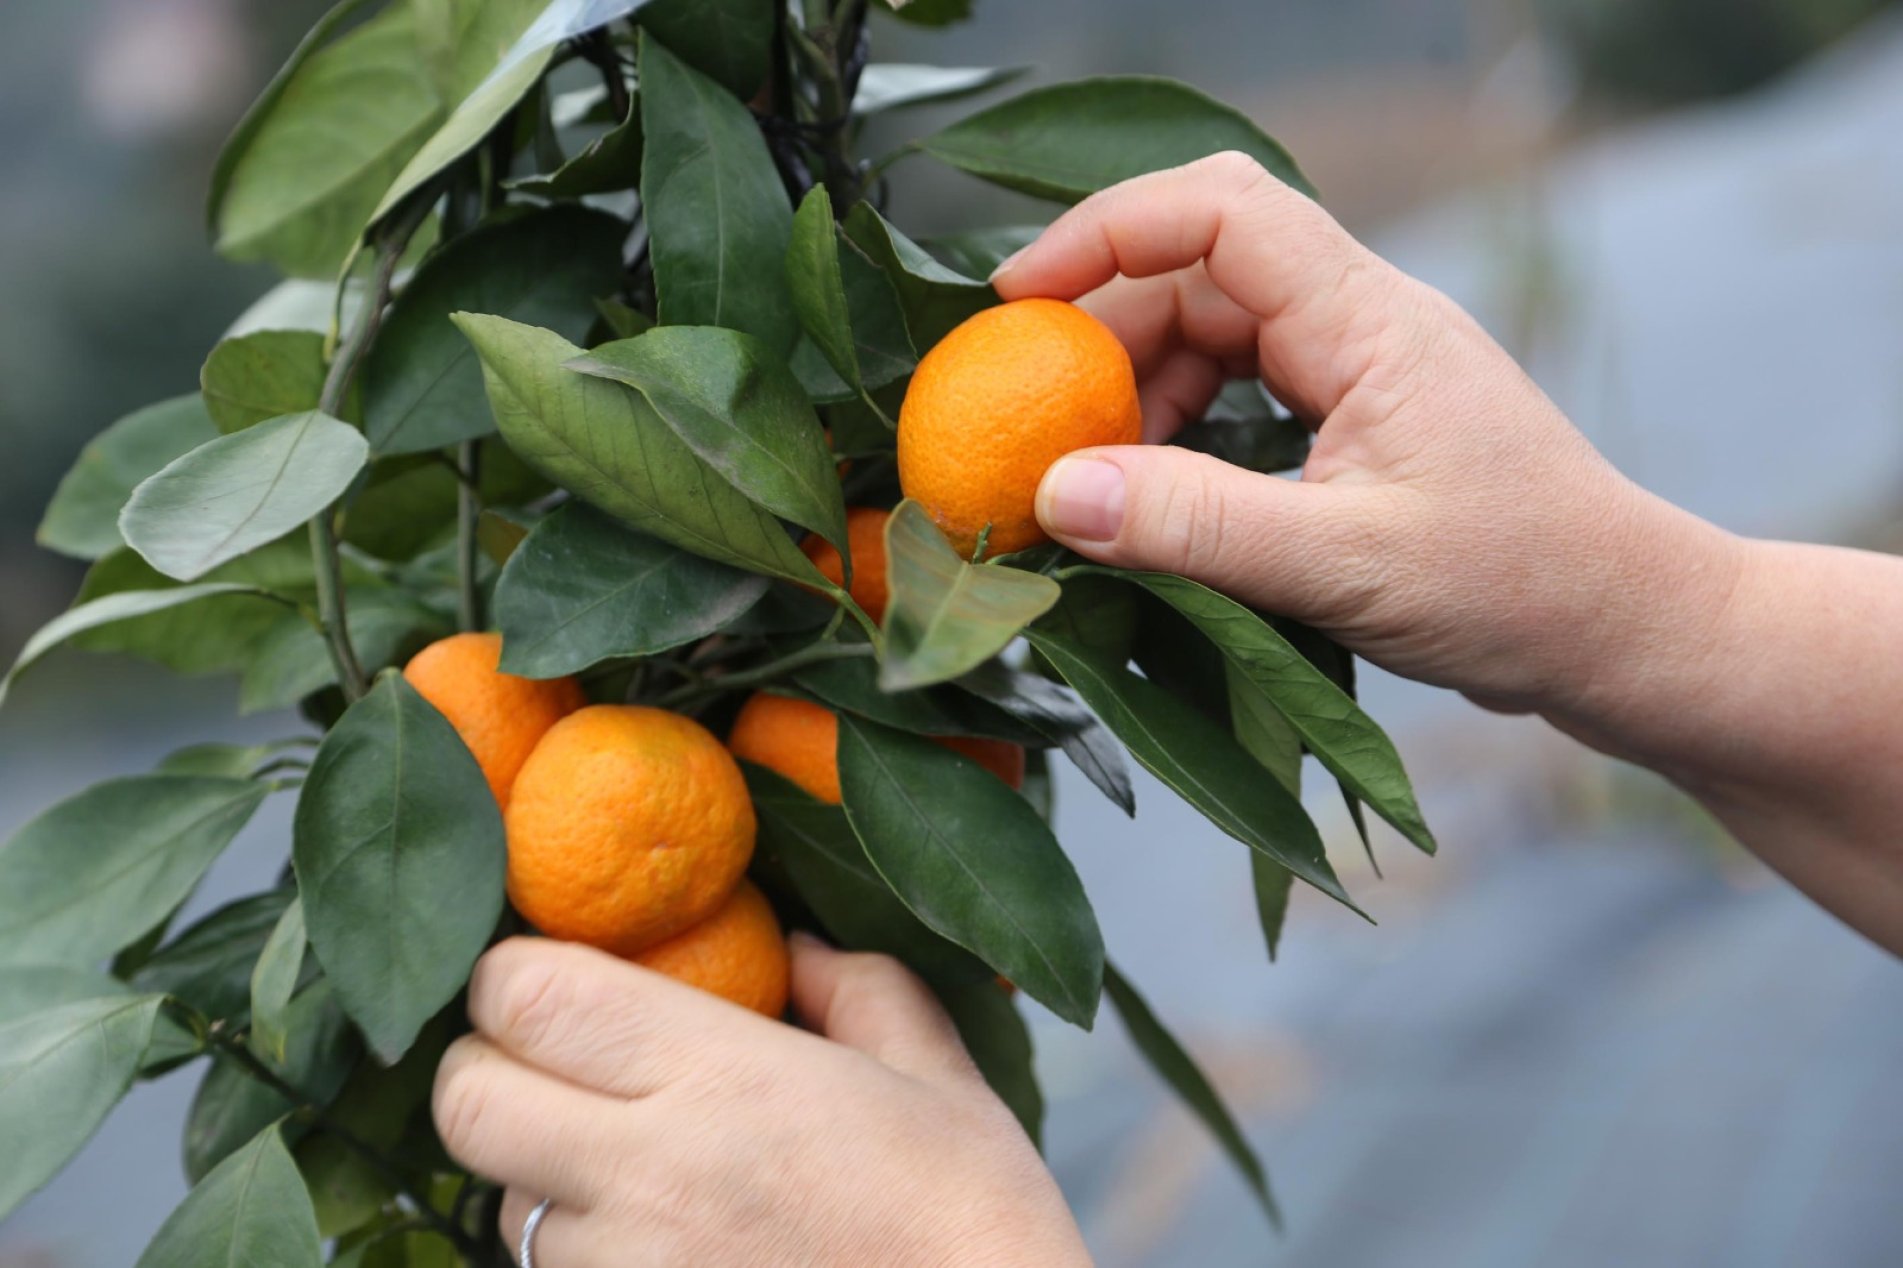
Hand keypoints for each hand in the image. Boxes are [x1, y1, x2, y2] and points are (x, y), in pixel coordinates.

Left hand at [432, 935, 1089, 1266]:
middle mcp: (651, 1171)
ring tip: (627, 1161)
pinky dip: (578, 1251)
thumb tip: (797, 947)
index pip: (527, 995)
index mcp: (722, 1074)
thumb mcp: (934, 1071)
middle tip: (553, 1056)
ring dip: (536, 1173)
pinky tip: (658, 1235)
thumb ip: (856, 987)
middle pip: (467, 1101)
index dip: (516, 972)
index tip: (557, 971)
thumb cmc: (971, 1216)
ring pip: (500, 1204)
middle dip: (488, 1066)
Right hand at [1000, 153, 1902, 953]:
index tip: (1020, 298)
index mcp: (1370, 320)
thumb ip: (1196, 528)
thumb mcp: (1345, 564)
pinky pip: (1241, 397)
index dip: (1108, 231)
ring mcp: (1360, 374)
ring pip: (1214, 337)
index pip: (1222, 209)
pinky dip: (1180, 437)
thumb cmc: (1520, 590)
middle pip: (1200, 274)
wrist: (1629, 634)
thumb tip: (1055, 495)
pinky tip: (1154, 503)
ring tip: (1090, 482)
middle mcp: (1362, 324)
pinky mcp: (1356, 428)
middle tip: (1034, 424)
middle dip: (1105, 334)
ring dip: (1139, 396)